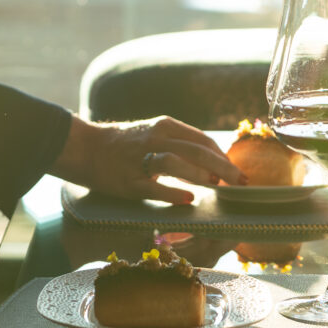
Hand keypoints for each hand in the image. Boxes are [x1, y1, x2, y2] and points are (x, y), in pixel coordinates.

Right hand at [52, 116, 245, 202]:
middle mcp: (154, 139)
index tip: (237, 172)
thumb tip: (214, 162)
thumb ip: (181, 144)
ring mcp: (140, 160)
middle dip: (223, 167)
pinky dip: (173, 193)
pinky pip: (153, 187)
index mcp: (165, 126)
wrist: (86, 147)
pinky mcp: (128, 181)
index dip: (223, 156)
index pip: (203, 140)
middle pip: (196, 150)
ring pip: (175, 162)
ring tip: (216, 186)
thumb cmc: (126, 144)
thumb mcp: (154, 134)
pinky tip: (188, 201)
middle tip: (241, 183)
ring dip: (199, 175)